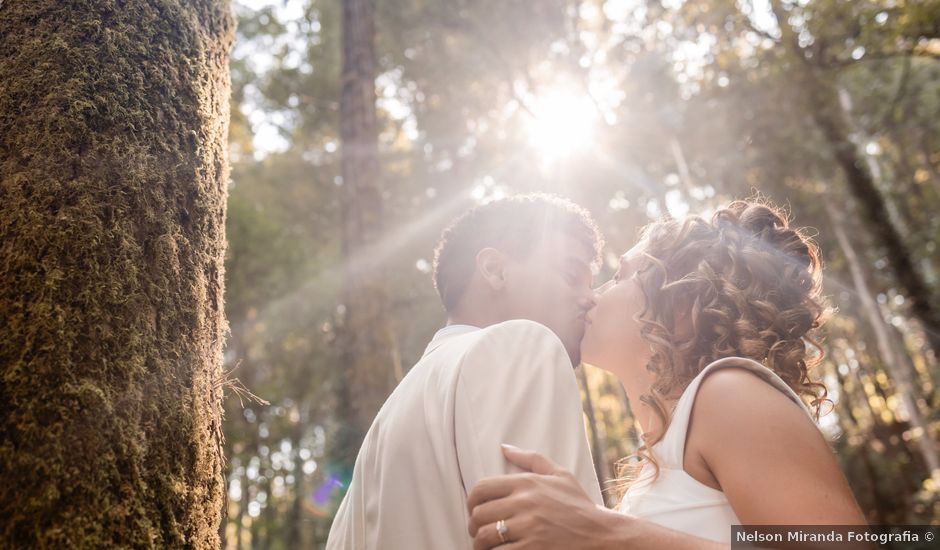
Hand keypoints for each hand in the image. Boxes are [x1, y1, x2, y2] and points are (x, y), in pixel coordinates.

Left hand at [466, 445, 624, 549]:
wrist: (600, 534)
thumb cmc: (578, 505)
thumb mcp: (559, 474)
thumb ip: (530, 459)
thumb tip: (505, 448)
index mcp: (527, 483)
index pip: (482, 488)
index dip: (471, 501)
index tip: (474, 511)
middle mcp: (524, 503)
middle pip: (479, 514)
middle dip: (473, 525)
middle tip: (478, 532)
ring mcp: (528, 528)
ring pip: (485, 536)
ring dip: (479, 544)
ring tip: (484, 546)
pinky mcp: (531, 549)